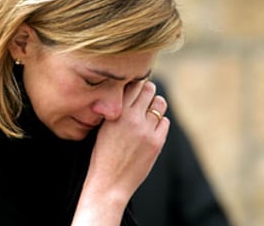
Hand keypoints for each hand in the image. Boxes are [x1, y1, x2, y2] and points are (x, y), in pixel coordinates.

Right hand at [72, 80, 168, 224]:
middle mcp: (132, 118)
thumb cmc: (102, 154)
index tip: (133, 85)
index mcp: (116, 112)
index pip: (132, 84)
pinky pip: (164, 121)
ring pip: (160, 103)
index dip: (134, 82)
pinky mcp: (157, 143)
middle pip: (149, 89)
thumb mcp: (103, 126)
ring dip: (155, 104)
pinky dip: (159, 122)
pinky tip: (149, 129)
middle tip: (143, 96)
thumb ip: (116, 108)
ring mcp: (147, 130)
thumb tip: (130, 90)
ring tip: (147, 112)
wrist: (108, 183)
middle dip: (147, 90)